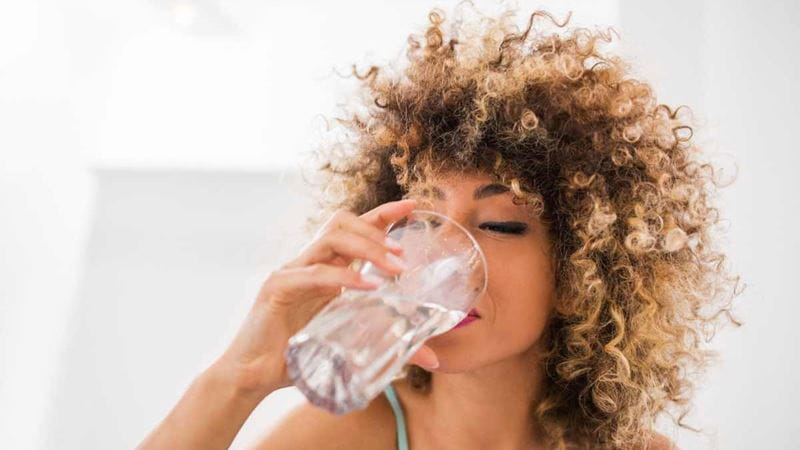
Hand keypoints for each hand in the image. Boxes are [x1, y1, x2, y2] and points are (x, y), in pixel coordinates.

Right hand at [213, 198, 439, 396]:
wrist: (253, 377)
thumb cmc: (299, 357)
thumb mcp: (350, 344)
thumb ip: (388, 343)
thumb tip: (432, 357)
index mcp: (324, 268)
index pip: (354, 228)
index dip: (383, 214)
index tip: (413, 206)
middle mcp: (308, 262)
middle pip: (342, 223)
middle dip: (377, 231)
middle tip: (405, 255)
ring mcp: (291, 271)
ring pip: (330, 239)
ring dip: (367, 248)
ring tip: (394, 268)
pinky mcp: (277, 288)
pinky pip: (315, 274)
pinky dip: (344, 278)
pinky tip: (368, 288)